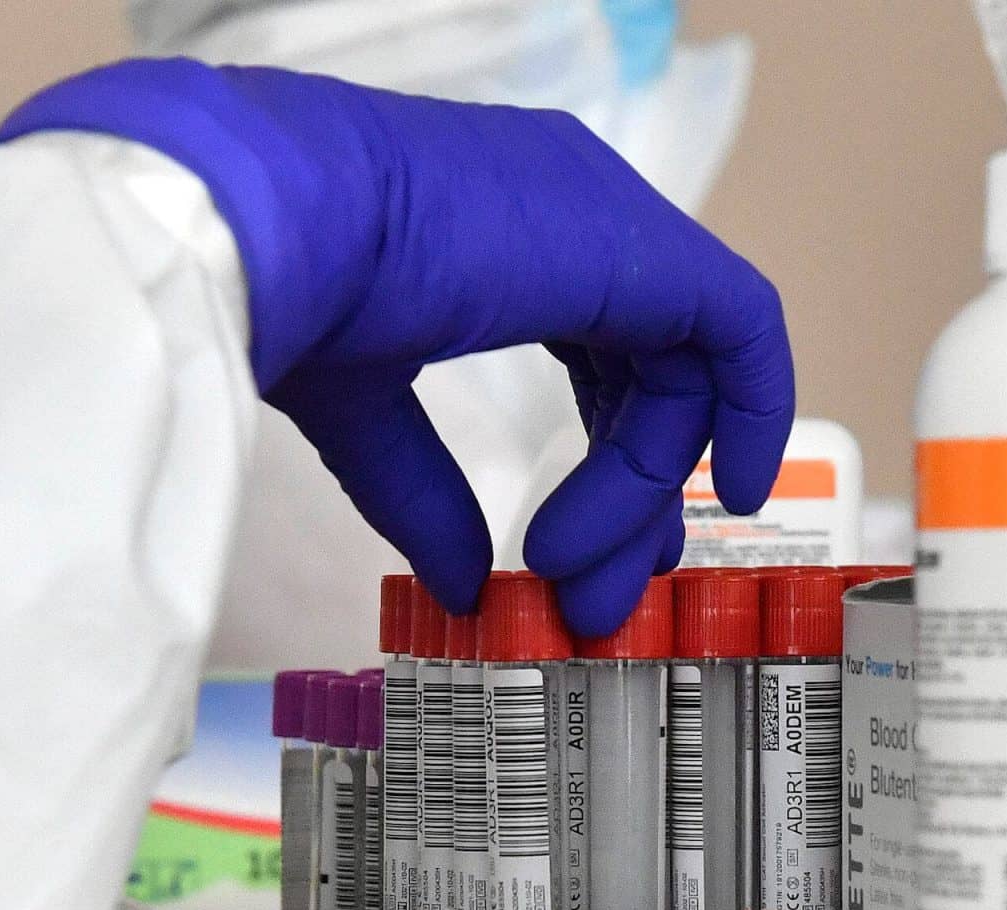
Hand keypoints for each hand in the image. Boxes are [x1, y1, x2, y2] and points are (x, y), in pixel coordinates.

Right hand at [0, 59, 793, 634]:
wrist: (257, 224)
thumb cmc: (278, 286)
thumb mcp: (359, 405)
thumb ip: (423, 489)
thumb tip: (458, 581)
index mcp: (507, 232)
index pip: (603, 348)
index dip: (611, 454)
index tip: (585, 549)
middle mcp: (572, 211)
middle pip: (650, 368)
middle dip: (632, 495)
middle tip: (600, 601)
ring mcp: (607, 219)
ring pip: (685, 367)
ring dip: (645, 489)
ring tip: (585, 584)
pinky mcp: (636, 246)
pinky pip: (737, 328)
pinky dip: (748, 408)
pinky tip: (729, 493)